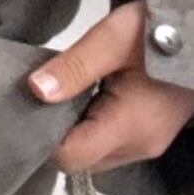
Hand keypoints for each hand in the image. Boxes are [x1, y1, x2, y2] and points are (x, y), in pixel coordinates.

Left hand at [26, 0, 193, 174]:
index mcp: (129, 126)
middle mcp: (139, 146)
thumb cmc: (160, 34)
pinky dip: (96, 129)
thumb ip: (74, 67)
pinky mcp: (152, 138)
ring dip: (78, 132)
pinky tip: (94, 100)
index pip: (70, 158)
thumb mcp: (112, 39)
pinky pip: (111, 146)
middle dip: (60, 134)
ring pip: (95, 156)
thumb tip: (35, 91)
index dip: (45, 137)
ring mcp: (148, 145)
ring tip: (76, 95)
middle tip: (55, 97)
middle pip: (80, 161)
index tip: (34, 108)